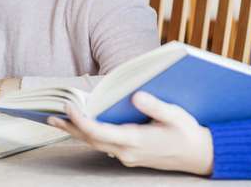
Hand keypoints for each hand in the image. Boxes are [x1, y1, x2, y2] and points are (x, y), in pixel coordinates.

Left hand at [48, 91, 214, 174]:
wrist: (200, 156)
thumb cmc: (188, 133)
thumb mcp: (175, 115)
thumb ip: (155, 106)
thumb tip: (135, 95)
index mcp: (136, 140)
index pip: (100, 132)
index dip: (81, 120)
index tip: (69, 107)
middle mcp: (128, 151)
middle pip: (91, 140)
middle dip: (70, 127)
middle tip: (50, 116)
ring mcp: (128, 156)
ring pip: (96, 144)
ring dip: (77, 132)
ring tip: (59, 120)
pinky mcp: (130, 155)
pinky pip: (105, 145)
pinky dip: (91, 134)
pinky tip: (84, 125)